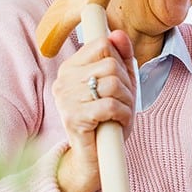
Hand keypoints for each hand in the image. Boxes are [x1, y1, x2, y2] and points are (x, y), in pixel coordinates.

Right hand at [52, 29, 135, 191]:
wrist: (95, 158)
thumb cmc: (107, 120)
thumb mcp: (120, 85)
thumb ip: (121, 57)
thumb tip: (118, 33)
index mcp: (71, 68)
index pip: (102, 45)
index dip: (120, 61)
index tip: (120, 80)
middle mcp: (64, 80)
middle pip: (111, 64)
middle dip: (127, 85)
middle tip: (123, 103)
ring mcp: (66, 99)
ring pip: (113, 84)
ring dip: (127, 101)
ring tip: (120, 113)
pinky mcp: (74, 118)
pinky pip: (110, 105)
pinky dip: (122, 114)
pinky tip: (118, 122)